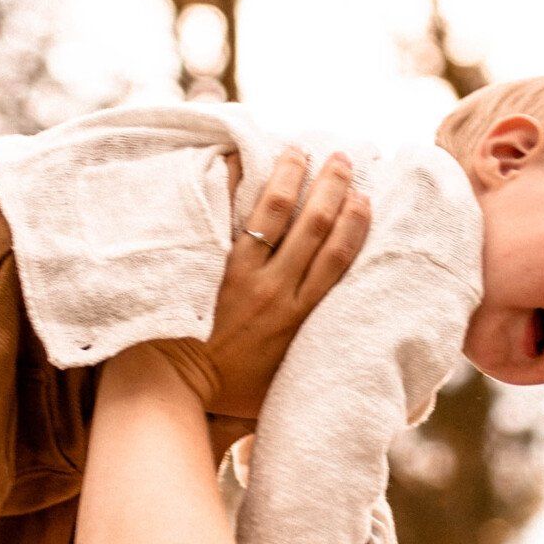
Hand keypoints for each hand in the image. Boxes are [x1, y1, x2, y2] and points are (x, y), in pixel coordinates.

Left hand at [157, 149, 370, 426]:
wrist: (178, 388)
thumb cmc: (232, 393)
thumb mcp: (287, 380)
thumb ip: (312, 357)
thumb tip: (343, 354)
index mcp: (300, 318)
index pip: (337, 260)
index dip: (354, 225)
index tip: (365, 198)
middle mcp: (276, 291)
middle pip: (313, 227)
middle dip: (331, 188)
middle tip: (341, 159)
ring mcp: (241, 276)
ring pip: (273, 214)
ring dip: (290, 177)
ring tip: (298, 151)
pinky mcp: (211, 267)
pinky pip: (228, 218)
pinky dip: (236, 186)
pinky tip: (242, 160)